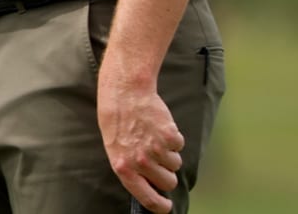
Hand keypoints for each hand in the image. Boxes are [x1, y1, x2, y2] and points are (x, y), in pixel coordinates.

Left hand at [97, 73, 184, 212]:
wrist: (125, 94)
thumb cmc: (118, 123)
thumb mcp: (117, 151)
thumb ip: (132, 171)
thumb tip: (149, 188)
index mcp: (125, 169)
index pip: (147, 198)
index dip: (160, 206)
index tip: (167, 207)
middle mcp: (141, 162)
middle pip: (168, 182)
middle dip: (167, 175)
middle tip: (160, 162)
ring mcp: (156, 149)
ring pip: (176, 164)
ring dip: (169, 155)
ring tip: (155, 139)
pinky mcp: (169, 136)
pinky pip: (179, 146)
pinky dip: (173, 139)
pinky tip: (159, 128)